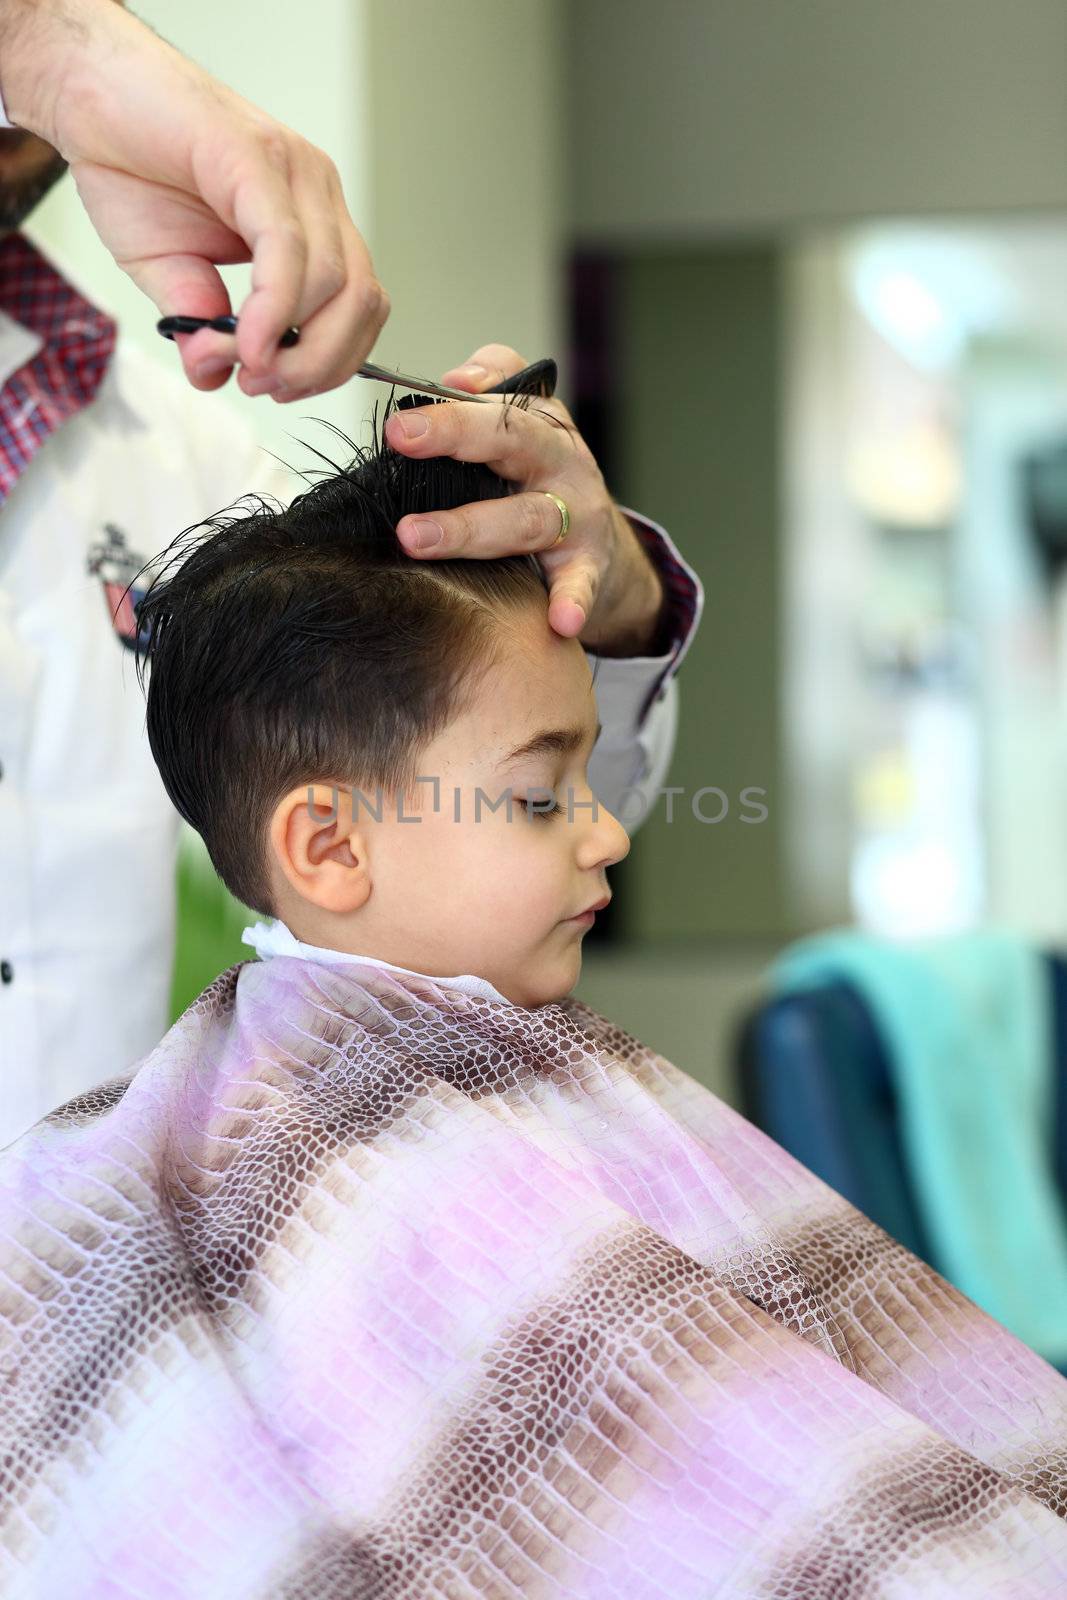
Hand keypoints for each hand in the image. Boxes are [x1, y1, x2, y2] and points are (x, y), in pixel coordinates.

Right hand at [0, 0, 387, 398]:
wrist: (87, 95)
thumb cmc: (133, 170)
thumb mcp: (169, 273)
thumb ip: (202, 325)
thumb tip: (215, 376)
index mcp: (311, 222)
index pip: (359, 307)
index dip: (330, 363)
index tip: (278, 387)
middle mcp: (315, 195)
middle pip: (361, 302)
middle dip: (319, 364)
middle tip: (263, 385)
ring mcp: (293, 172)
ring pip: (334, 282)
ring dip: (294, 345)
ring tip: (244, 364)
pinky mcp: (256, 158)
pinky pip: (286, 249)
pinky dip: (272, 309)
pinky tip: (244, 340)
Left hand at [383, 344, 666, 655]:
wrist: (606, 551)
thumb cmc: (545, 484)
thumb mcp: (525, 427)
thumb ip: (492, 389)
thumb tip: (454, 379)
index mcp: (539, 423)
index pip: (498, 399)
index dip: (449, 405)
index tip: (398, 420)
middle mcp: (561, 461)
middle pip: (512, 438)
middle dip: (456, 434)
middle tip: (402, 440)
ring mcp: (578, 515)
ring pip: (525, 516)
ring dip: (471, 527)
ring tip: (416, 538)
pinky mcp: (591, 566)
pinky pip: (581, 584)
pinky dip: (573, 601)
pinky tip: (561, 621)